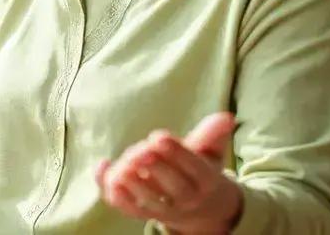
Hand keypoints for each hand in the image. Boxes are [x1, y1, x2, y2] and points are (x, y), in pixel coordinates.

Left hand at [96, 112, 243, 233]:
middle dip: (155, 166)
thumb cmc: (202, 172)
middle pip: (172, 187)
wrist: (202, 210)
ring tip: (124, 160)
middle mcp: (186, 199)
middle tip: (142, 149)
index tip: (158, 136)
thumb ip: (213, 134)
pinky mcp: (142, 212)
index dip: (176, 153)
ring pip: (146, 200)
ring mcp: (163, 209)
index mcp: (206, 181)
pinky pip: (123, 205)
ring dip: (132, 180)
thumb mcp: (212, 152)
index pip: (194, 168)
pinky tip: (103, 164)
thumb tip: (227, 117)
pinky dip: (108, 188)